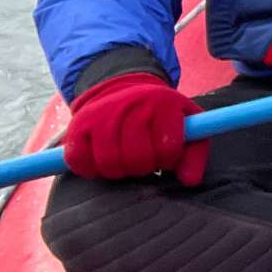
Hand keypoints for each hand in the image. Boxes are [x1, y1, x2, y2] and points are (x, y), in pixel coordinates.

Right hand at [64, 72, 208, 184]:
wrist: (123, 90)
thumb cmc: (160, 116)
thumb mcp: (186, 126)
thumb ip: (194, 154)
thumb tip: (190, 181)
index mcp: (164, 103)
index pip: (167, 148)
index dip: (168, 161)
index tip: (165, 156)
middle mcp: (132, 104)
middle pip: (137, 158)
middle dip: (143, 168)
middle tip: (144, 161)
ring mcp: (102, 114)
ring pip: (109, 162)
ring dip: (119, 171)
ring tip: (125, 161)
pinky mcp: (77, 125)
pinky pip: (79, 160)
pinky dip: (90, 169)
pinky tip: (102, 161)